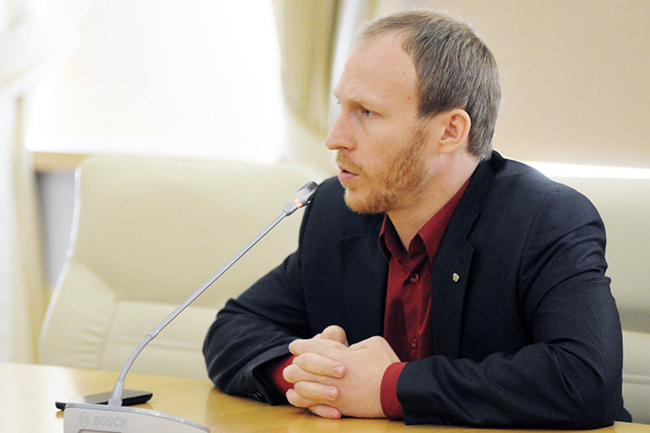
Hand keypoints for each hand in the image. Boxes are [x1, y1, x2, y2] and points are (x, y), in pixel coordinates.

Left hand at [284, 335, 399, 418]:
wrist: (396, 392)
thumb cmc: (387, 366)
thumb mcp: (373, 343)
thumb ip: (356, 344)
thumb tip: (348, 349)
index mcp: (339, 355)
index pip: (311, 347)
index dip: (300, 346)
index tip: (294, 346)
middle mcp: (330, 373)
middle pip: (301, 366)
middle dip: (295, 363)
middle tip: (294, 362)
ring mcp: (331, 390)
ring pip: (301, 385)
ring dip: (295, 380)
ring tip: (292, 378)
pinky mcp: (335, 406)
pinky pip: (309, 403)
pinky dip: (299, 398)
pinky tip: (295, 395)